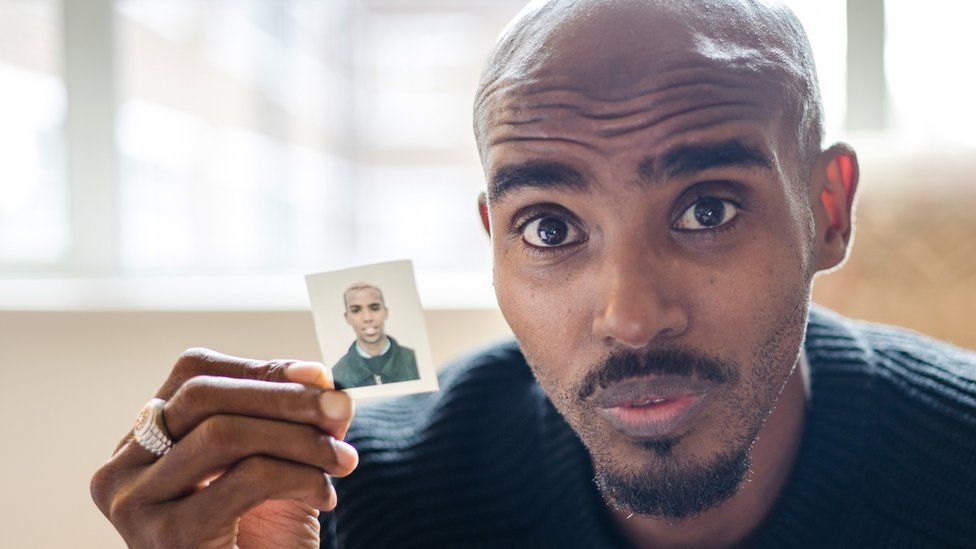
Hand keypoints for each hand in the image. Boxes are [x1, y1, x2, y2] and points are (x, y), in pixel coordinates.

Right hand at [90, 348, 357, 547]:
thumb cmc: (260, 539)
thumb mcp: (275, 464)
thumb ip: (290, 418)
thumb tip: (321, 378)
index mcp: (142, 441)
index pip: (193, 373)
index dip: (259, 368)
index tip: (320, 378)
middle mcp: (122, 468)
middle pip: (202, 395)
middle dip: (284, 397)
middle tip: (342, 410)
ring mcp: (135, 504)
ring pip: (224, 433)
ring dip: (301, 440)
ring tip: (342, 461)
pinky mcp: (165, 537)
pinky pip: (247, 478)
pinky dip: (301, 478)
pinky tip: (325, 497)